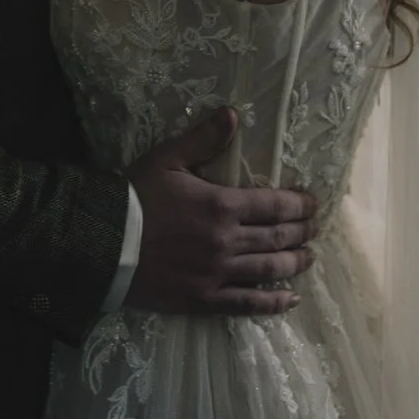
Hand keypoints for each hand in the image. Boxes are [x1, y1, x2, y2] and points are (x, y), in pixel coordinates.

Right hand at [125, 108, 317, 315]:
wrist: (103, 243)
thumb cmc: (134, 197)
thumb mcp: (167, 159)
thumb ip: (203, 138)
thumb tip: (233, 114)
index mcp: (221, 205)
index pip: (274, 205)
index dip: (299, 205)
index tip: (313, 203)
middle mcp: (227, 242)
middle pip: (277, 238)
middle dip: (302, 232)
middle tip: (315, 229)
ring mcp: (217, 274)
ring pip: (268, 270)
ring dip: (294, 263)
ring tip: (309, 257)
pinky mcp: (204, 300)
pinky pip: (246, 304)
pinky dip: (272, 303)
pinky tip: (290, 300)